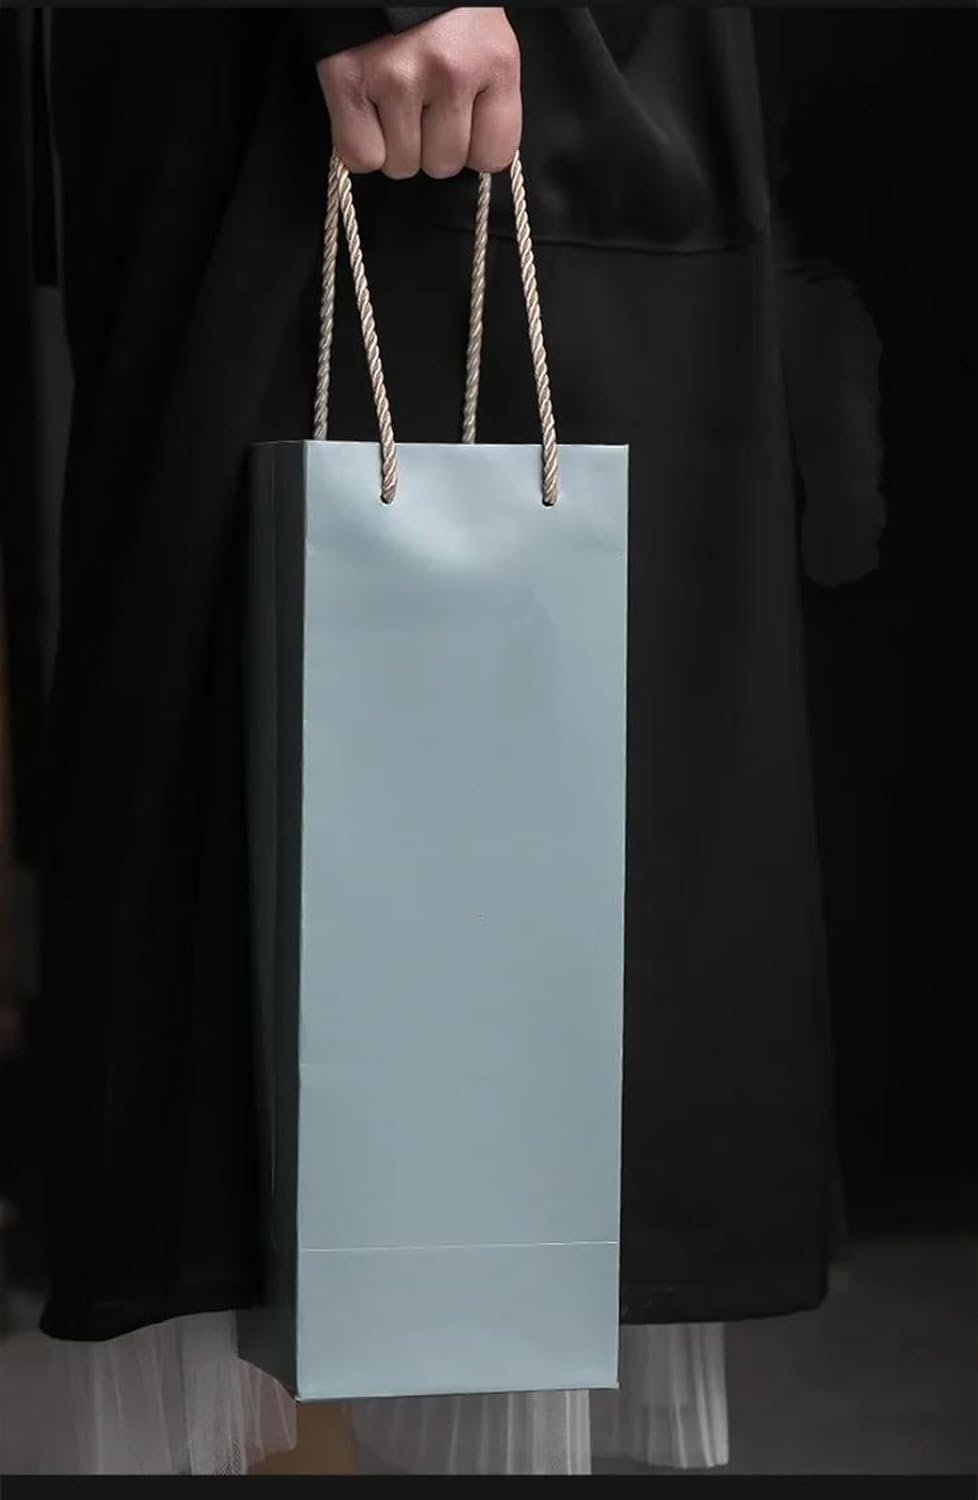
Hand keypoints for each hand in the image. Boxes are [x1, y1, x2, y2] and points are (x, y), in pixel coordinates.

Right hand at [317, 8, 520, 179]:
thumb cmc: (440, 5)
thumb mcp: (484, 41)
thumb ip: (485, 96)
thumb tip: (472, 153)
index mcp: (495, 60)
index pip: (493, 156)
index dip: (472, 149)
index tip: (459, 126)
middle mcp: (450, 71)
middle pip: (442, 166)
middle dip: (428, 145)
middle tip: (419, 103)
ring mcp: (398, 77)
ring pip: (400, 165)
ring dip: (393, 144)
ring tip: (390, 99)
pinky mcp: (351, 79)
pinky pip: (360, 155)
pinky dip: (359, 144)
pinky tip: (366, 110)